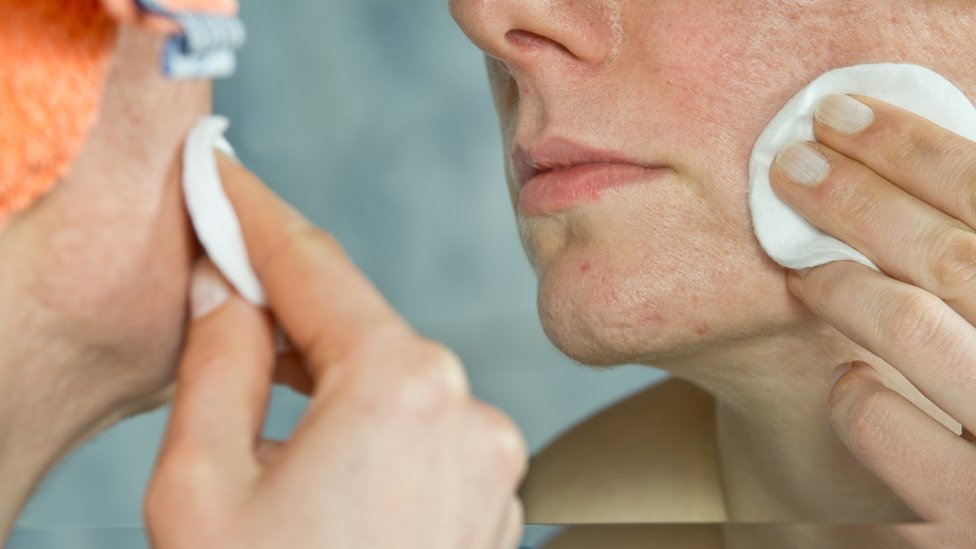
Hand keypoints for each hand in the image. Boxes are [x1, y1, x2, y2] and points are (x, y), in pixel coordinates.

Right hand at [145, 154, 527, 548]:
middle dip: (288, 306)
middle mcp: (467, 411)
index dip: (253, 215)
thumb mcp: (202, 488)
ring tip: (263, 387)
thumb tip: (225, 288)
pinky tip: (322, 454)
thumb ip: (214, 366)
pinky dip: (372, 426)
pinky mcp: (491, 498)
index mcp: (400, 390)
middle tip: (224, 282)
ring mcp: (489, 459)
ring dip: (329, 374)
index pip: (313, 266)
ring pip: (391, 381)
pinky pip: (422, 432)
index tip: (217, 177)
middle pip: (358, 326)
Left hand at [769, 94, 975, 546]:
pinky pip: (880, 420)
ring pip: (916, 323)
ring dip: (842, 282)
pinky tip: (847, 385)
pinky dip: (852, 391)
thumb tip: (896, 162)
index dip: (919, 149)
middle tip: (793, 166)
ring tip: (804, 272)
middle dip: (860, 197)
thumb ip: (964, 259)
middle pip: (956, 255)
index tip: (843, 115)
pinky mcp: (966, 514)